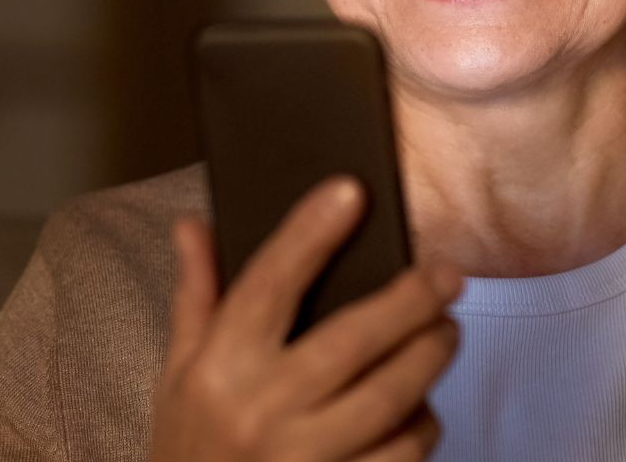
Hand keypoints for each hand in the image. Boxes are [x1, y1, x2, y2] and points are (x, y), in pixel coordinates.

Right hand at [150, 177, 462, 460]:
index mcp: (218, 369)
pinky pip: (403, 455)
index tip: (351, 191)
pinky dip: (421, 426)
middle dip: (413, 300)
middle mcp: (258, 412)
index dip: (310, 233)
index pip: (268, 284)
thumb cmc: (191, 450)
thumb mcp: (178, 377)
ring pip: (393, 398)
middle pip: (353, 338)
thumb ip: (197, 299)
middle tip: (447, 276)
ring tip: (444, 335)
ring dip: (430, 360)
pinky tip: (421, 410)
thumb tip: (194, 224)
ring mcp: (301, 460)